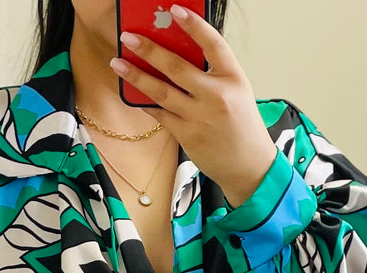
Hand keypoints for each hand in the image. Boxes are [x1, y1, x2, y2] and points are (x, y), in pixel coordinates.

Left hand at [111, 4, 277, 207]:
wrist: (248, 164)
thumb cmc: (241, 125)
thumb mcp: (236, 91)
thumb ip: (212, 73)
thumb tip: (178, 53)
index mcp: (233, 77)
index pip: (213, 43)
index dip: (193, 25)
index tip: (174, 10)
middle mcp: (216, 95)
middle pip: (177, 67)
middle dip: (150, 49)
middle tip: (129, 38)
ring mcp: (199, 117)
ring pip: (162, 91)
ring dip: (137, 76)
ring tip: (118, 62)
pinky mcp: (187, 135)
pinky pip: (160, 114)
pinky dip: (145, 102)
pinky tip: (132, 92)